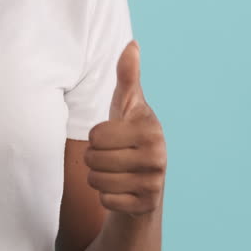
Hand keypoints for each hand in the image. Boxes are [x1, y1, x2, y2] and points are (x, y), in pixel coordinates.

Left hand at [85, 40, 166, 217]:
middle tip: (112, 156)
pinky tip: (122, 189)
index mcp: (150, 128)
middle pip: (93, 159)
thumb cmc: (129, 134)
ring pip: (96, 181)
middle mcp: (157, 155)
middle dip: (94, 158)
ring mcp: (154, 183)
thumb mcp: (127, 104)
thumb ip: (127, 76)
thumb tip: (132, 44)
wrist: (145, 177)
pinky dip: (107, 196)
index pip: (95, 135)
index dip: (96, 136)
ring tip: (115, 171)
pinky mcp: (146, 206)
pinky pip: (105, 201)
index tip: (113, 136)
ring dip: (98, 177)